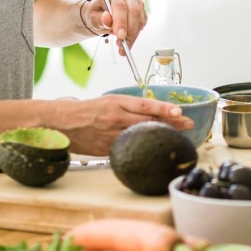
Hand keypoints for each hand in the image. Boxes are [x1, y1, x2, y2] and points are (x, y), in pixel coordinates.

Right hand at [51, 94, 192, 155]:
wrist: (61, 122)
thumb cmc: (85, 110)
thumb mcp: (108, 101)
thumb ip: (128, 107)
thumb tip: (151, 112)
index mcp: (116, 102)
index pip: (145, 104)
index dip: (164, 108)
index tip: (180, 110)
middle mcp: (116, 118)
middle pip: (149, 121)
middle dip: (171, 122)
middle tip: (189, 123)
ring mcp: (112, 135)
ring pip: (141, 135)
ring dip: (161, 135)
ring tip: (179, 135)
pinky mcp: (107, 149)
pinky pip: (128, 148)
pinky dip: (143, 147)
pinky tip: (154, 148)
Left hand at [86, 0, 146, 53]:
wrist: (101, 15)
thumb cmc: (97, 14)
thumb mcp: (94, 18)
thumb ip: (100, 19)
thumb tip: (107, 18)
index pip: (120, 6)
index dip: (121, 21)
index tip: (120, 36)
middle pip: (134, 11)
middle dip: (130, 30)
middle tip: (123, 44)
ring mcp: (137, 3)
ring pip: (140, 19)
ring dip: (132, 35)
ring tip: (121, 46)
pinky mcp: (142, 12)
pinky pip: (142, 25)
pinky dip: (135, 36)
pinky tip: (126, 41)